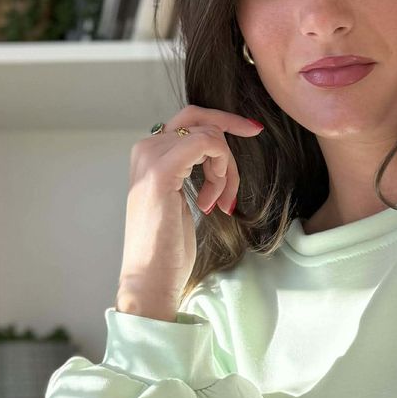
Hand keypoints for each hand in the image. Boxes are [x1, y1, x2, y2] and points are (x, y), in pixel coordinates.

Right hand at [119, 105, 264, 311]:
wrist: (150, 278)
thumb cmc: (168, 247)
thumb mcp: (179, 198)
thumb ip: (188, 168)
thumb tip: (214, 149)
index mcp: (147, 154)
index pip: (190, 119)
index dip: (224, 122)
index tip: (252, 131)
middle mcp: (145, 149)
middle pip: (200, 119)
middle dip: (230, 134)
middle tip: (246, 155)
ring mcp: (150, 158)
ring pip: (209, 135)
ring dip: (226, 170)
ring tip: (219, 202)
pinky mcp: (162, 171)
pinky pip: (207, 144)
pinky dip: (222, 171)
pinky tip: (213, 201)